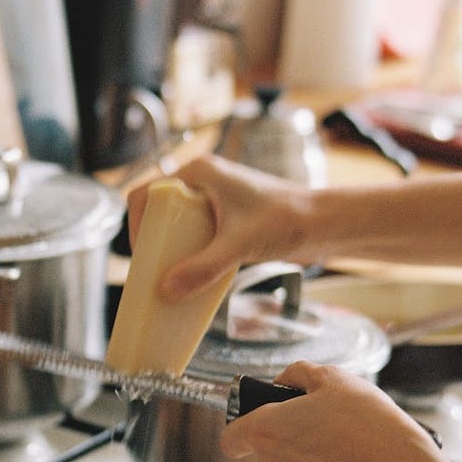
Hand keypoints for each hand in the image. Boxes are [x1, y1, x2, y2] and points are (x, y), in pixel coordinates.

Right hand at [125, 153, 320, 300]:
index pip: (148, 192)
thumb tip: (167, 289)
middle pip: (160, 211)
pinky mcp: (228, 219)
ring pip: (178, 226)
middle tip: (154, 270)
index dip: (136, 223)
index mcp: (200, 172)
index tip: (142, 253)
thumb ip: (202, 268)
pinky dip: (191, 256)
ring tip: (171, 278)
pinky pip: (197, 236)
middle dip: (154, 242)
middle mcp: (204, 182)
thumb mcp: (239, 245)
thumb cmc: (289, 218)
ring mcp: (217, 200)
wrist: (325, 224)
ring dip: (173, 251)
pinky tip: (194, 278)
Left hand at [218, 362, 448, 461]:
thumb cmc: (362, 420)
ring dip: (303, 448)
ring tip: (336, 430)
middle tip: (314, 412)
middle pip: (263, 448)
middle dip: (283, 430)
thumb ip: (297, 373)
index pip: (230, 438)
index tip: (261, 413)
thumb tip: (285, 379)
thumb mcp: (329, 377)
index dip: (241, 424)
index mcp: (264, 431)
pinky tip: (346, 450)